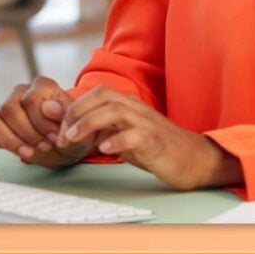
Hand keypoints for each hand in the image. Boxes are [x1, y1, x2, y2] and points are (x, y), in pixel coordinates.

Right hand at [0, 77, 93, 168]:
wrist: (65, 146)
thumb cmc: (71, 134)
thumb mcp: (77, 126)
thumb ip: (66, 114)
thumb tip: (49, 107)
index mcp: (43, 86)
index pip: (30, 99)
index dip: (41, 122)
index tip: (54, 137)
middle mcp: (21, 92)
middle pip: (9, 109)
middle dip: (27, 133)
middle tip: (44, 147)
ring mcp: (5, 107)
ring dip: (10, 140)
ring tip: (30, 152)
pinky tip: (11, 149)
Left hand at [56, 88, 240, 190]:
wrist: (193, 159)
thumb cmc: (158, 147)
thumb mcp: (126, 135)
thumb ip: (104, 130)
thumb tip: (74, 131)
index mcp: (129, 105)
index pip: (97, 94)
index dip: (75, 108)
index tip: (61, 129)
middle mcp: (137, 109)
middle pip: (103, 96)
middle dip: (77, 112)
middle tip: (62, 135)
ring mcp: (147, 123)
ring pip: (115, 111)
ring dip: (89, 124)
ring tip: (74, 140)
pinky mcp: (156, 141)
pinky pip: (135, 136)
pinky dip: (117, 141)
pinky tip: (105, 150)